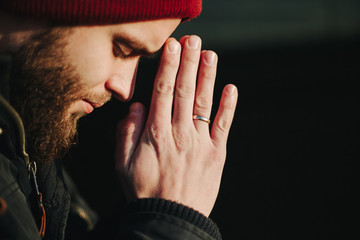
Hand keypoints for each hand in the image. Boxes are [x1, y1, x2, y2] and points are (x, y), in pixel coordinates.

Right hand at [115, 35, 237, 216]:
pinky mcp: (217, 153)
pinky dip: (228, 106)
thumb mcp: (122, 164)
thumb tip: (136, 106)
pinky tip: (231, 88)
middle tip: (192, 40)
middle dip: (188, 62)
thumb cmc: (144, 190)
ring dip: (208, 76)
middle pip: (185, 91)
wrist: (170, 218)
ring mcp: (200, 142)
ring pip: (205, 102)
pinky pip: (223, 125)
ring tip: (209, 55)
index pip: (163, 91)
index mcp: (156, 133)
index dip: (168, 66)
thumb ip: (127, 132)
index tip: (172, 47)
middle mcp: (179, 132)